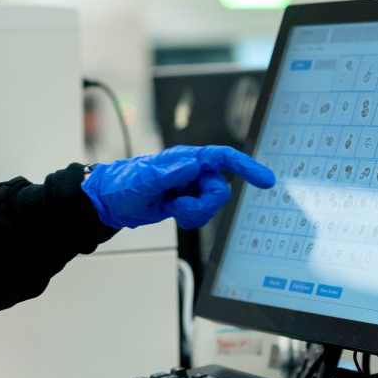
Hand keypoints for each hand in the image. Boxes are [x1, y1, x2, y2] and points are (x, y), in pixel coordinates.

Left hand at [82, 145, 275, 229]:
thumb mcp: (145, 179)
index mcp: (186, 158)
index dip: (246, 166)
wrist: (112, 203)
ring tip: (173, 209)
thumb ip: (170, 173)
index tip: (265, 180)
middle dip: (203, 204)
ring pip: (213, 205)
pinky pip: (203, 215)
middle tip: (178, 206)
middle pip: (220, 190)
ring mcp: (191, 187)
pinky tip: (174, 214)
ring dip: (195, 213)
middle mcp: (192, 170)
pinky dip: (191, 219)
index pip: (223, 158)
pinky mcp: (187, 202)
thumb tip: (193, 165)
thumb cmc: (124, 185)